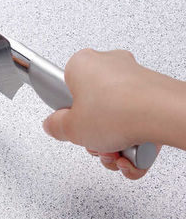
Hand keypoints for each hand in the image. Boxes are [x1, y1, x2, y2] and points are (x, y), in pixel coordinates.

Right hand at [42, 49, 161, 178]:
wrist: (164, 115)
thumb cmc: (119, 111)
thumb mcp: (70, 129)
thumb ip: (55, 127)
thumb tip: (53, 125)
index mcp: (82, 64)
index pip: (65, 89)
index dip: (68, 113)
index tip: (72, 125)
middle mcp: (108, 64)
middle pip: (92, 107)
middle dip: (94, 133)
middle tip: (95, 142)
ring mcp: (133, 77)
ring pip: (116, 117)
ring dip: (114, 142)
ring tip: (116, 151)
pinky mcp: (153, 92)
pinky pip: (136, 119)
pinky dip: (134, 140)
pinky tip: (131, 153)